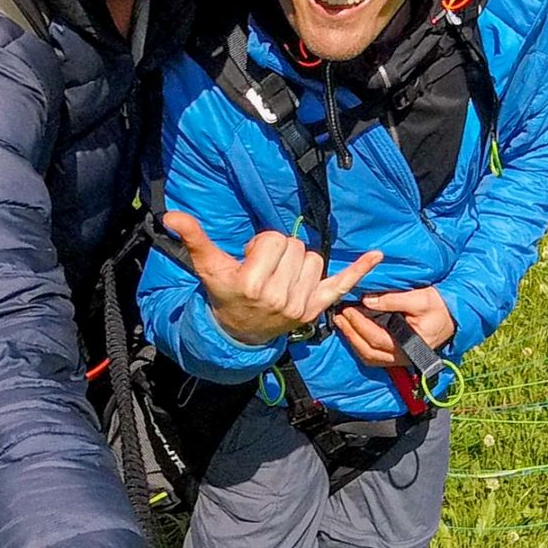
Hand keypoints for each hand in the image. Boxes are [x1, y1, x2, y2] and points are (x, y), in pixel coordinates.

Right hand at [164, 211, 380, 346]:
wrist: (238, 333)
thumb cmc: (224, 294)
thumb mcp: (208, 266)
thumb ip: (194, 238)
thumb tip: (171, 214)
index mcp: (252, 282)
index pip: (273, 240)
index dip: (262, 245)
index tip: (251, 260)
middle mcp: (279, 296)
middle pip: (295, 247)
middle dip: (280, 252)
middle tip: (265, 270)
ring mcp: (300, 305)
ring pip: (314, 260)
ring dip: (299, 263)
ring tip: (280, 277)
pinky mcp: (315, 309)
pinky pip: (341, 285)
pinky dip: (359, 271)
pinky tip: (376, 255)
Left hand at [337, 287, 455, 368]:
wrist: (454, 317)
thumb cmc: (439, 306)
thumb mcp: (420, 298)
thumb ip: (393, 299)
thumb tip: (367, 299)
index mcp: (409, 345)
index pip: (376, 338)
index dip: (359, 325)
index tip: (348, 309)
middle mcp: (402, 356)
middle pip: (368, 351)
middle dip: (351, 333)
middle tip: (339, 315)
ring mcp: (398, 359)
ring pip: (369, 356)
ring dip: (353, 340)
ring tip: (342, 322)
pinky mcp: (396, 355)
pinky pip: (373, 355)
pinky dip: (360, 344)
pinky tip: (352, 331)